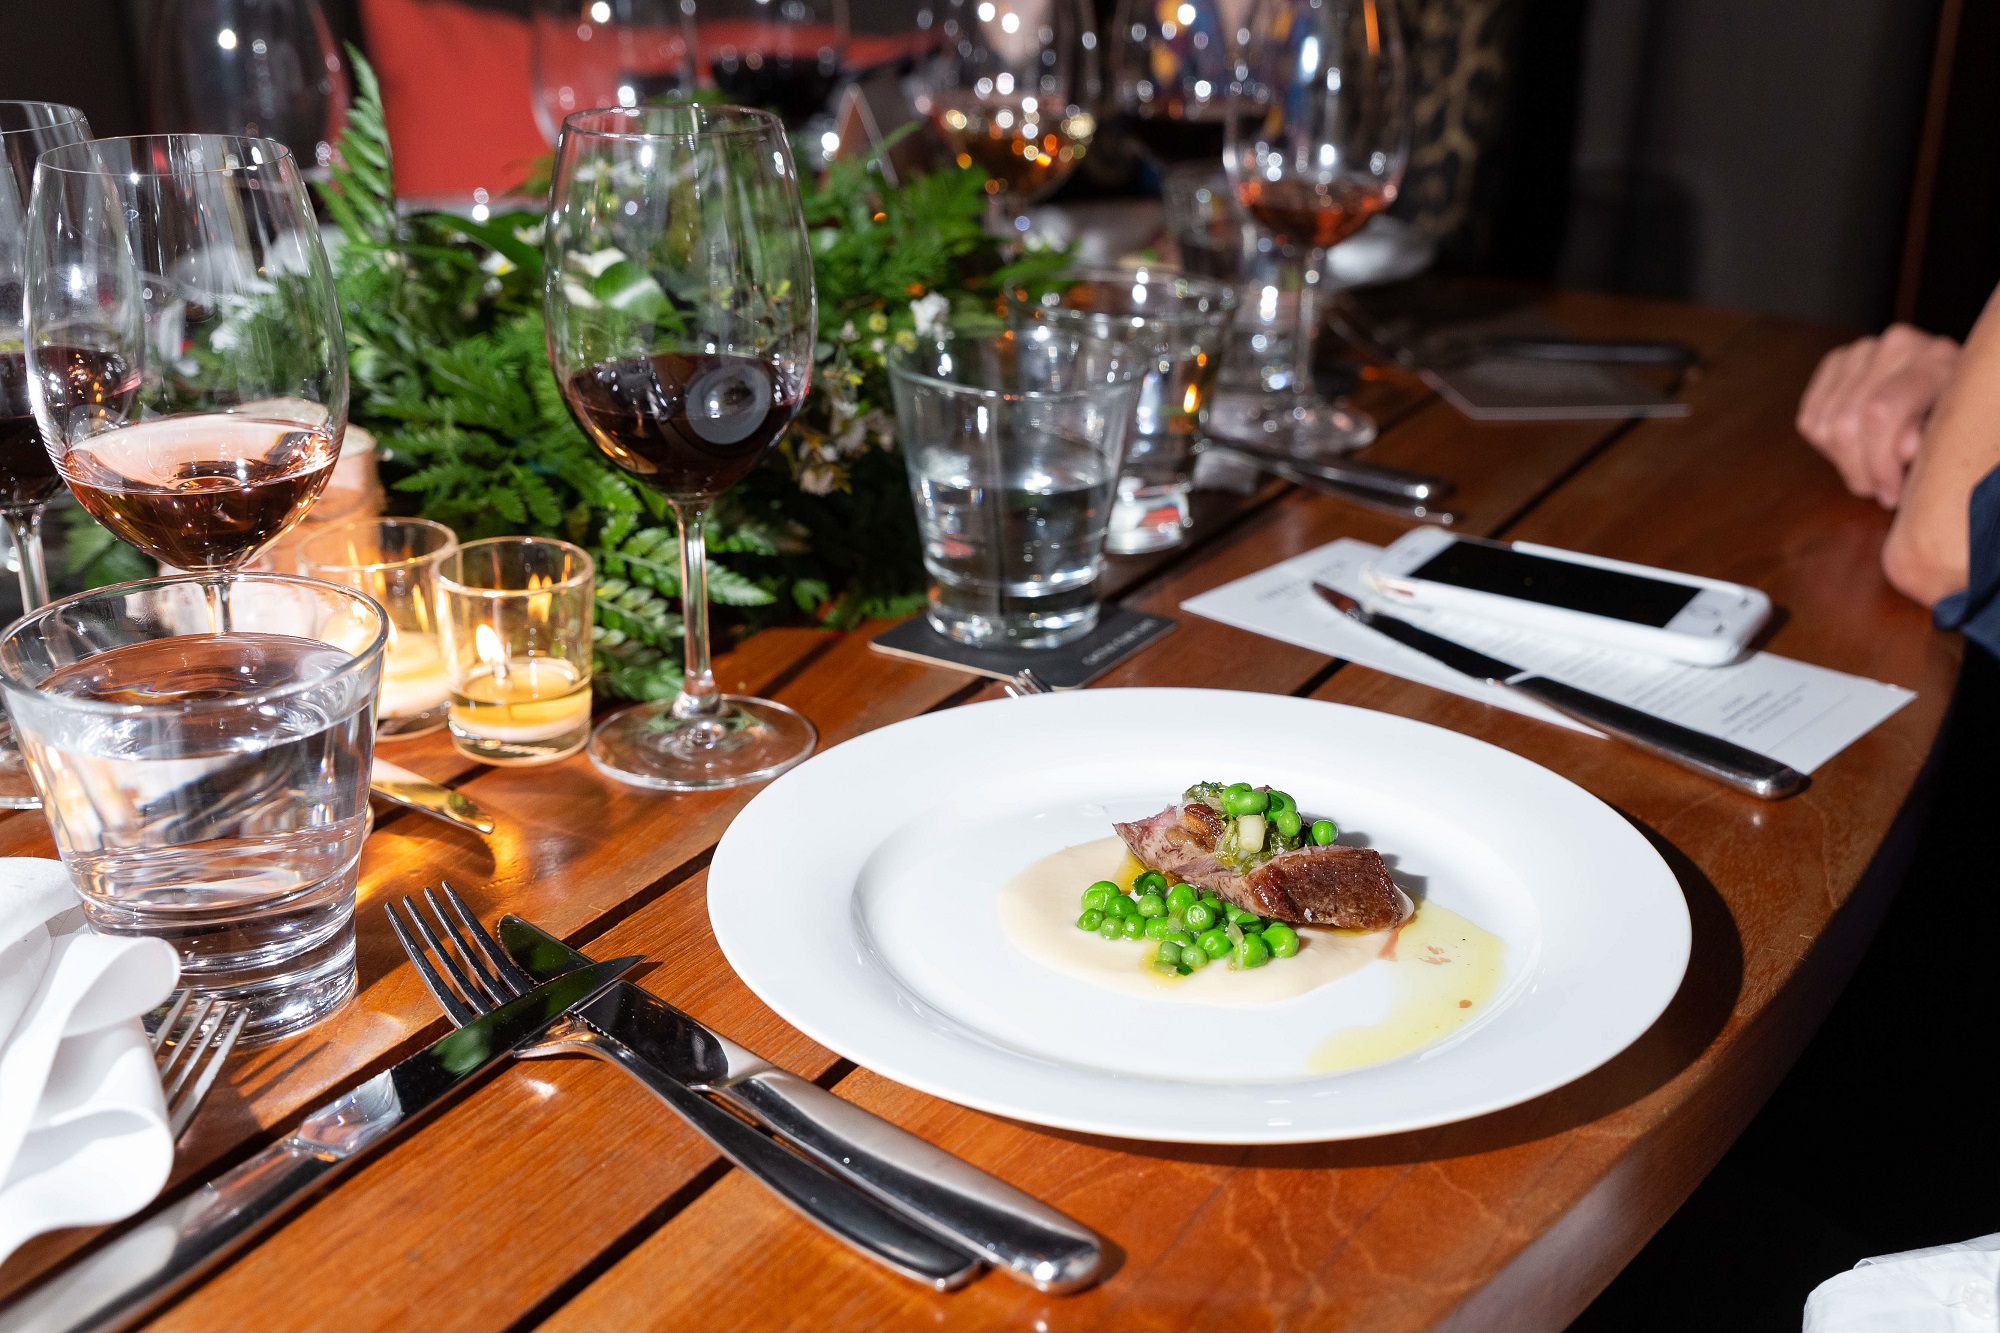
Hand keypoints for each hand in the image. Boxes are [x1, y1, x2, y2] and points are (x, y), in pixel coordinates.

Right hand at [1796, 325, 1959, 507]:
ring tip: (1868, 472)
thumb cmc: (1953, 413)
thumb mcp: (1953, 430)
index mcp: (1934, 360)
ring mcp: (1861, 350)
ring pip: (1823, 425)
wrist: (1946, 379)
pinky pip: (1809, 419)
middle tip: (1877, 489)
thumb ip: (1929, 439)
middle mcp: (1894, 346)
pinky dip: (1827, 447)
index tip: (1891, 492)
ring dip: (1842, 462)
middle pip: (1846, 422)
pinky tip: (1855, 450)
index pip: (1881, 413)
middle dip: (1858, 469)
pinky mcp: (1835, 362)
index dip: (1878, 462)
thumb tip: (1904, 450)